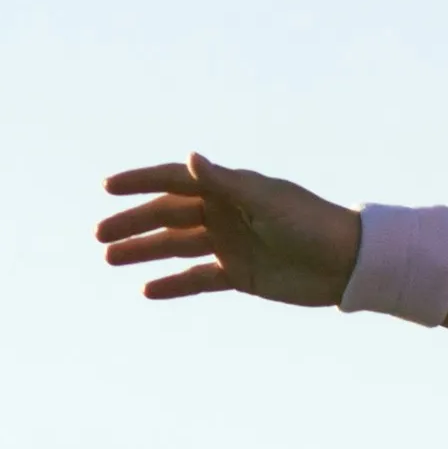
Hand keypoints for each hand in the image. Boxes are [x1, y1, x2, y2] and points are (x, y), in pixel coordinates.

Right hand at [95, 151, 357, 308]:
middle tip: (99, 236)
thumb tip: (190, 158)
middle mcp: (224, 213)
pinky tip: (147, 290)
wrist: (348, 263)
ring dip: (145, 252)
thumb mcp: (266, 201)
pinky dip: (173, 285)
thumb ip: (225, 182)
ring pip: (177, 247)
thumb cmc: (311, 223)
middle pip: (168, 216)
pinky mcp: (239, 274)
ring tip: (110, 259)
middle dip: (133, 223)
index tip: (107, 187)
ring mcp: (230, 244)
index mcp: (229, 189)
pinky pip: (197, 279)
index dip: (141, 182)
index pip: (175, 181)